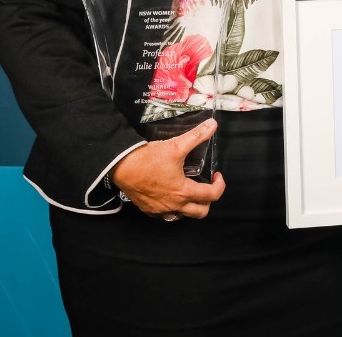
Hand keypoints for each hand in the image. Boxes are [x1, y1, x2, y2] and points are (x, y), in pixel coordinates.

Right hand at [111, 119, 225, 218]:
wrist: (121, 166)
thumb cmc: (147, 159)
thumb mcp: (176, 145)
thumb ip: (196, 136)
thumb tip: (212, 125)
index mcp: (183, 191)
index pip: (212, 195)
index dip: (220, 185)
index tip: (216, 176)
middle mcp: (173, 205)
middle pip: (200, 212)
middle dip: (208, 200)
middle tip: (205, 186)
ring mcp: (160, 209)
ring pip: (183, 216)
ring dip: (190, 206)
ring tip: (189, 191)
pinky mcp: (148, 209)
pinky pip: (166, 215)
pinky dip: (173, 208)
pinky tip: (171, 195)